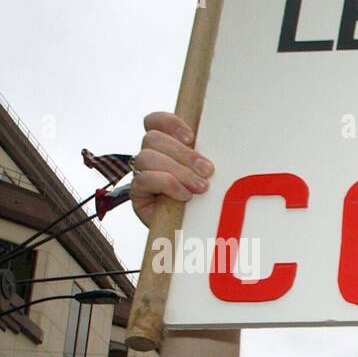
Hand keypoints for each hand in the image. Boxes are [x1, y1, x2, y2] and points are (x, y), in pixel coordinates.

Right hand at [129, 112, 212, 227]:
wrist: (197, 234)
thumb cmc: (206, 203)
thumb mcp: (208, 175)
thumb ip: (205, 158)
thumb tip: (219, 144)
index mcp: (167, 147)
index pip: (155, 122)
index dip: (169, 123)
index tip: (191, 136)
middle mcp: (151, 158)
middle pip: (153, 138)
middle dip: (183, 153)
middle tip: (207, 171)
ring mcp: (142, 175)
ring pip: (147, 157)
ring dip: (178, 170)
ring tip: (200, 187)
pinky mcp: (138, 195)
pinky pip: (143, 179)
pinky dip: (166, 184)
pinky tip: (184, 195)